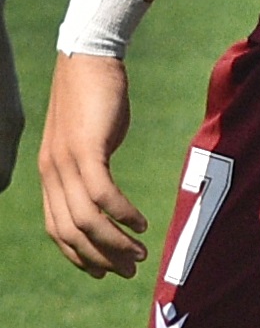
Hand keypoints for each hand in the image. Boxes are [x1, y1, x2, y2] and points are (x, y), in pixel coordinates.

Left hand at [39, 50, 143, 276]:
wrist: (88, 56)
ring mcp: (66, 162)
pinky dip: (122, 213)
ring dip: (114, 242)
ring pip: (87, 219)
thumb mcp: (88, 137)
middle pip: (71, 232)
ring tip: (139, 253)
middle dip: (100, 257)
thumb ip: (90, 164)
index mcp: (50, 174)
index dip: (79, 255)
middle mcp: (52, 173)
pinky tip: (141, 221)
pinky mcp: (86, 149)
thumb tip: (104, 189)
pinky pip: (102, 194)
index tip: (105, 270)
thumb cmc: (94, 95)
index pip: (57, 228)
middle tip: (129, 270)